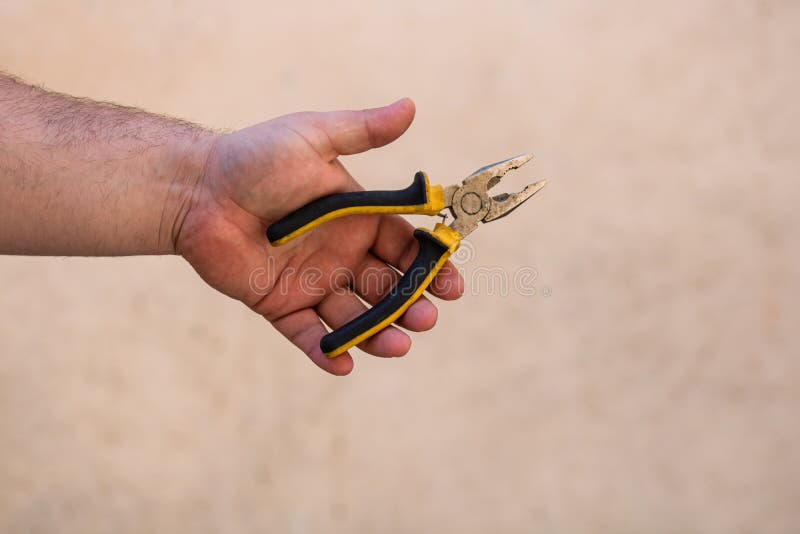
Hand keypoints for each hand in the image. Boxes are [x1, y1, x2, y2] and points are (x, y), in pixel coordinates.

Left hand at [177, 99, 463, 374]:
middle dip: (411, 304)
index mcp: (356, 219)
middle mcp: (340, 253)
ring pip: (353, 316)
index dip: (430, 267)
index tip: (452, 284)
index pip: (404, 248)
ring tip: (398, 345)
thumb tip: (411, 105)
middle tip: (426, 317)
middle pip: (387, 287)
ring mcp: (311, 282)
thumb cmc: (254, 158)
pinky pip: (306, 334)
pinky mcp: (279, 305)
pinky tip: (344, 365)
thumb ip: (363, 130)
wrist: (196, 189)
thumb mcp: (314, 138)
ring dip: (378, 333)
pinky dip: (325, 352)